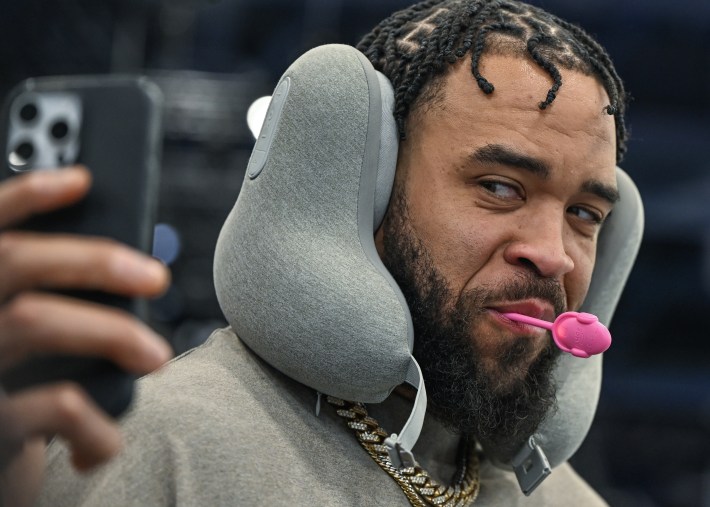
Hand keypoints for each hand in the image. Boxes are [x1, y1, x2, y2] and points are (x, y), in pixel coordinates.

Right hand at [0, 166, 171, 505]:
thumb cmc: (16, 403)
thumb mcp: (24, 351)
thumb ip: (45, 306)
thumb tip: (121, 269)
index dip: (26, 193)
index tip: (82, 179)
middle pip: (14, 261)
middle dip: (95, 259)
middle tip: (156, 276)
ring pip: (34, 320)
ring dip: (111, 332)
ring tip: (155, 356)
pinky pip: (53, 406)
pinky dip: (97, 422)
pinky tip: (105, 439)